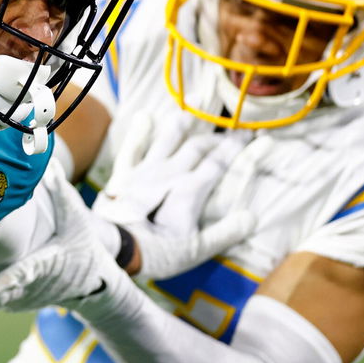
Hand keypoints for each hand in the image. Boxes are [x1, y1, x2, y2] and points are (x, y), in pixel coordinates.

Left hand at [0, 162, 124, 313]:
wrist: (94, 284)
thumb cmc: (83, 246)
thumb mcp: (76, 218)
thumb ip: (59, 191)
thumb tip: (47, 162)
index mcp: (48, 263)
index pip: (26, 273)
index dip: (9, 280)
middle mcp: (33, 286)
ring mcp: (25, 299)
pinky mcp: (17, 304)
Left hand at [93, 111, 254, 278]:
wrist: (112, 248)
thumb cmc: (156, 252)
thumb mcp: (197, 250)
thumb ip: (226, 233)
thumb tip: (252, 217)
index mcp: (190, 190)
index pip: (219, 162)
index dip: (237, 148)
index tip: (252, 135)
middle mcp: (170, 172)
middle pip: (197, 147)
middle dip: (216, 137)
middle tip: (230, 131)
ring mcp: (145, 170)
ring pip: (167, 138)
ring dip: (183, 122)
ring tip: (195, 110)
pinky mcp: (123, 174)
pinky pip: (133, 147)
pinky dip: (140, 131)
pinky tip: (145, 116)